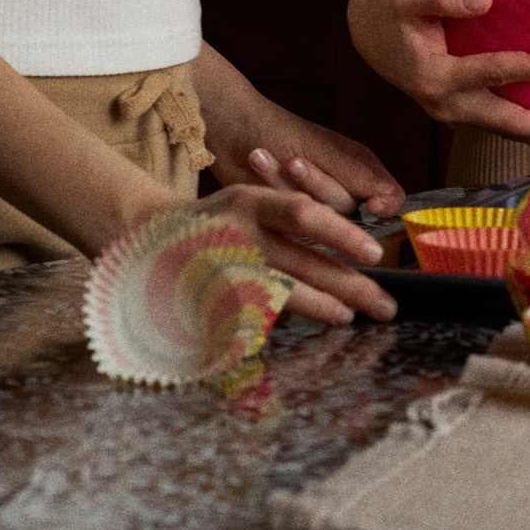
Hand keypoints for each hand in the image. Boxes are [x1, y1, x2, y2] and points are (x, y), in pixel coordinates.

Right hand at [181, 183, 397, 324]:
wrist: (144, 236)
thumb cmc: (215, 220)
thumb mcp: (248, 201)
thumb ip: (290, 217)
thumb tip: (351, 245)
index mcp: (249, 202)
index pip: (304, 213)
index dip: (343, 234)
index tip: (374, 254)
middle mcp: (236, 235)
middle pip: (304, 263)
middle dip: (351, 286)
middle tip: (385, 304)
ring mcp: (220, 272)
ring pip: (283, 294)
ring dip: (322, 307)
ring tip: (350, 315)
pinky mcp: (208, 302)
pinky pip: (253, 317)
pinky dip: (280, 323)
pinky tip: (300, 328)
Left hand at [203, 97, 403, 218]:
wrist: (233, 130)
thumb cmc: (278, 129)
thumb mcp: (321, 148)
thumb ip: (356, 174)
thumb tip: (386, 200)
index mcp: (359, 167)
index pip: (390, 197)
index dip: (385, 206)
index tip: (370, 206)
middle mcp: (342, 189)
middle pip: (348, 208)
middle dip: (317, 183)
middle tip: (294, 162)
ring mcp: (315, 206)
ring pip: (318, 215)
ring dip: (287, 184)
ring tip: (264, 156)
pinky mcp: (289, 219)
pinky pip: (290, 219)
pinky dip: (272, 191)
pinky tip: (259, 164)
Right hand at [345, 0, 529, 153]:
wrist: (374, 41)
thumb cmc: (395, 14)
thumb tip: (485, 0)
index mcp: (435, 77)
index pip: (488, 75)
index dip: (525, 68)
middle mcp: (451, 107)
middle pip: (509, 123)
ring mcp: (463, 116)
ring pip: (515, 135)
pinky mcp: (473, 116)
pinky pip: (512, 131)